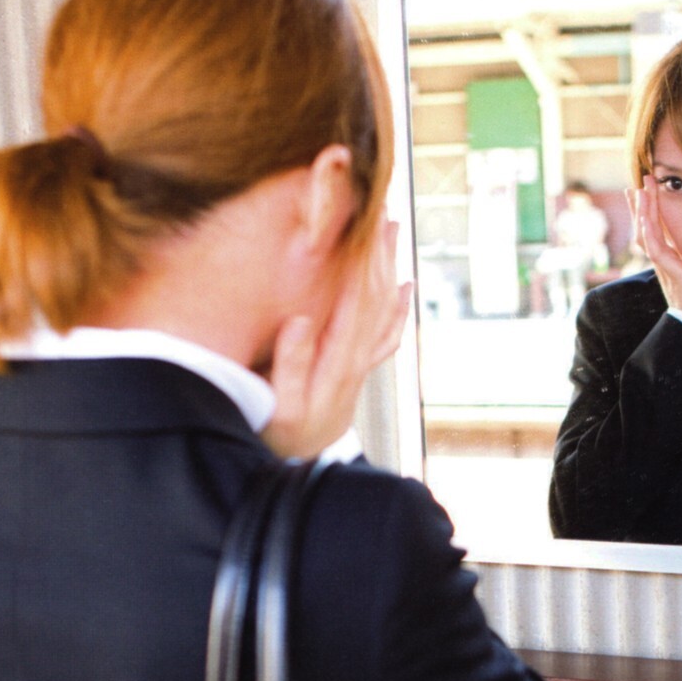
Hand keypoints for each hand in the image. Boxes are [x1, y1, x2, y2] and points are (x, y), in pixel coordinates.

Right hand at [263, 218, 410, 458]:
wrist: (297, 470)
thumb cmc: (281, 434)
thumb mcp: (277, 402)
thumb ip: (290, 363)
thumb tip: (302, 318)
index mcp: (337, 357)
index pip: (356, 295)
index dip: (362, 257)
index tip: (365, 221)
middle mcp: (356, 356)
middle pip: (377, 295)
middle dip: (380, 253)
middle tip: (383, 210)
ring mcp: (361, 363)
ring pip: (384, 308)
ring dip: (389, 269)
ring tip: (393, 233)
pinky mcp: (357, 370)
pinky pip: (386, 332)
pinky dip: (398, 307)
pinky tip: (404, 287)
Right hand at [632, 176, 681, 320]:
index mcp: (673, 263)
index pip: (658, 232)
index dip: (652, 212)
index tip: (648, 193)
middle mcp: (664, 264)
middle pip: (646, 229)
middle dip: (640, 207)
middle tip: (636, 185)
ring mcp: (664, 269)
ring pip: (646, 235)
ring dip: (642, 212)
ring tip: (638, 191)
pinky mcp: (670, 275)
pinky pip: (655, 250)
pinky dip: (649, 232)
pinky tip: (646, 217)